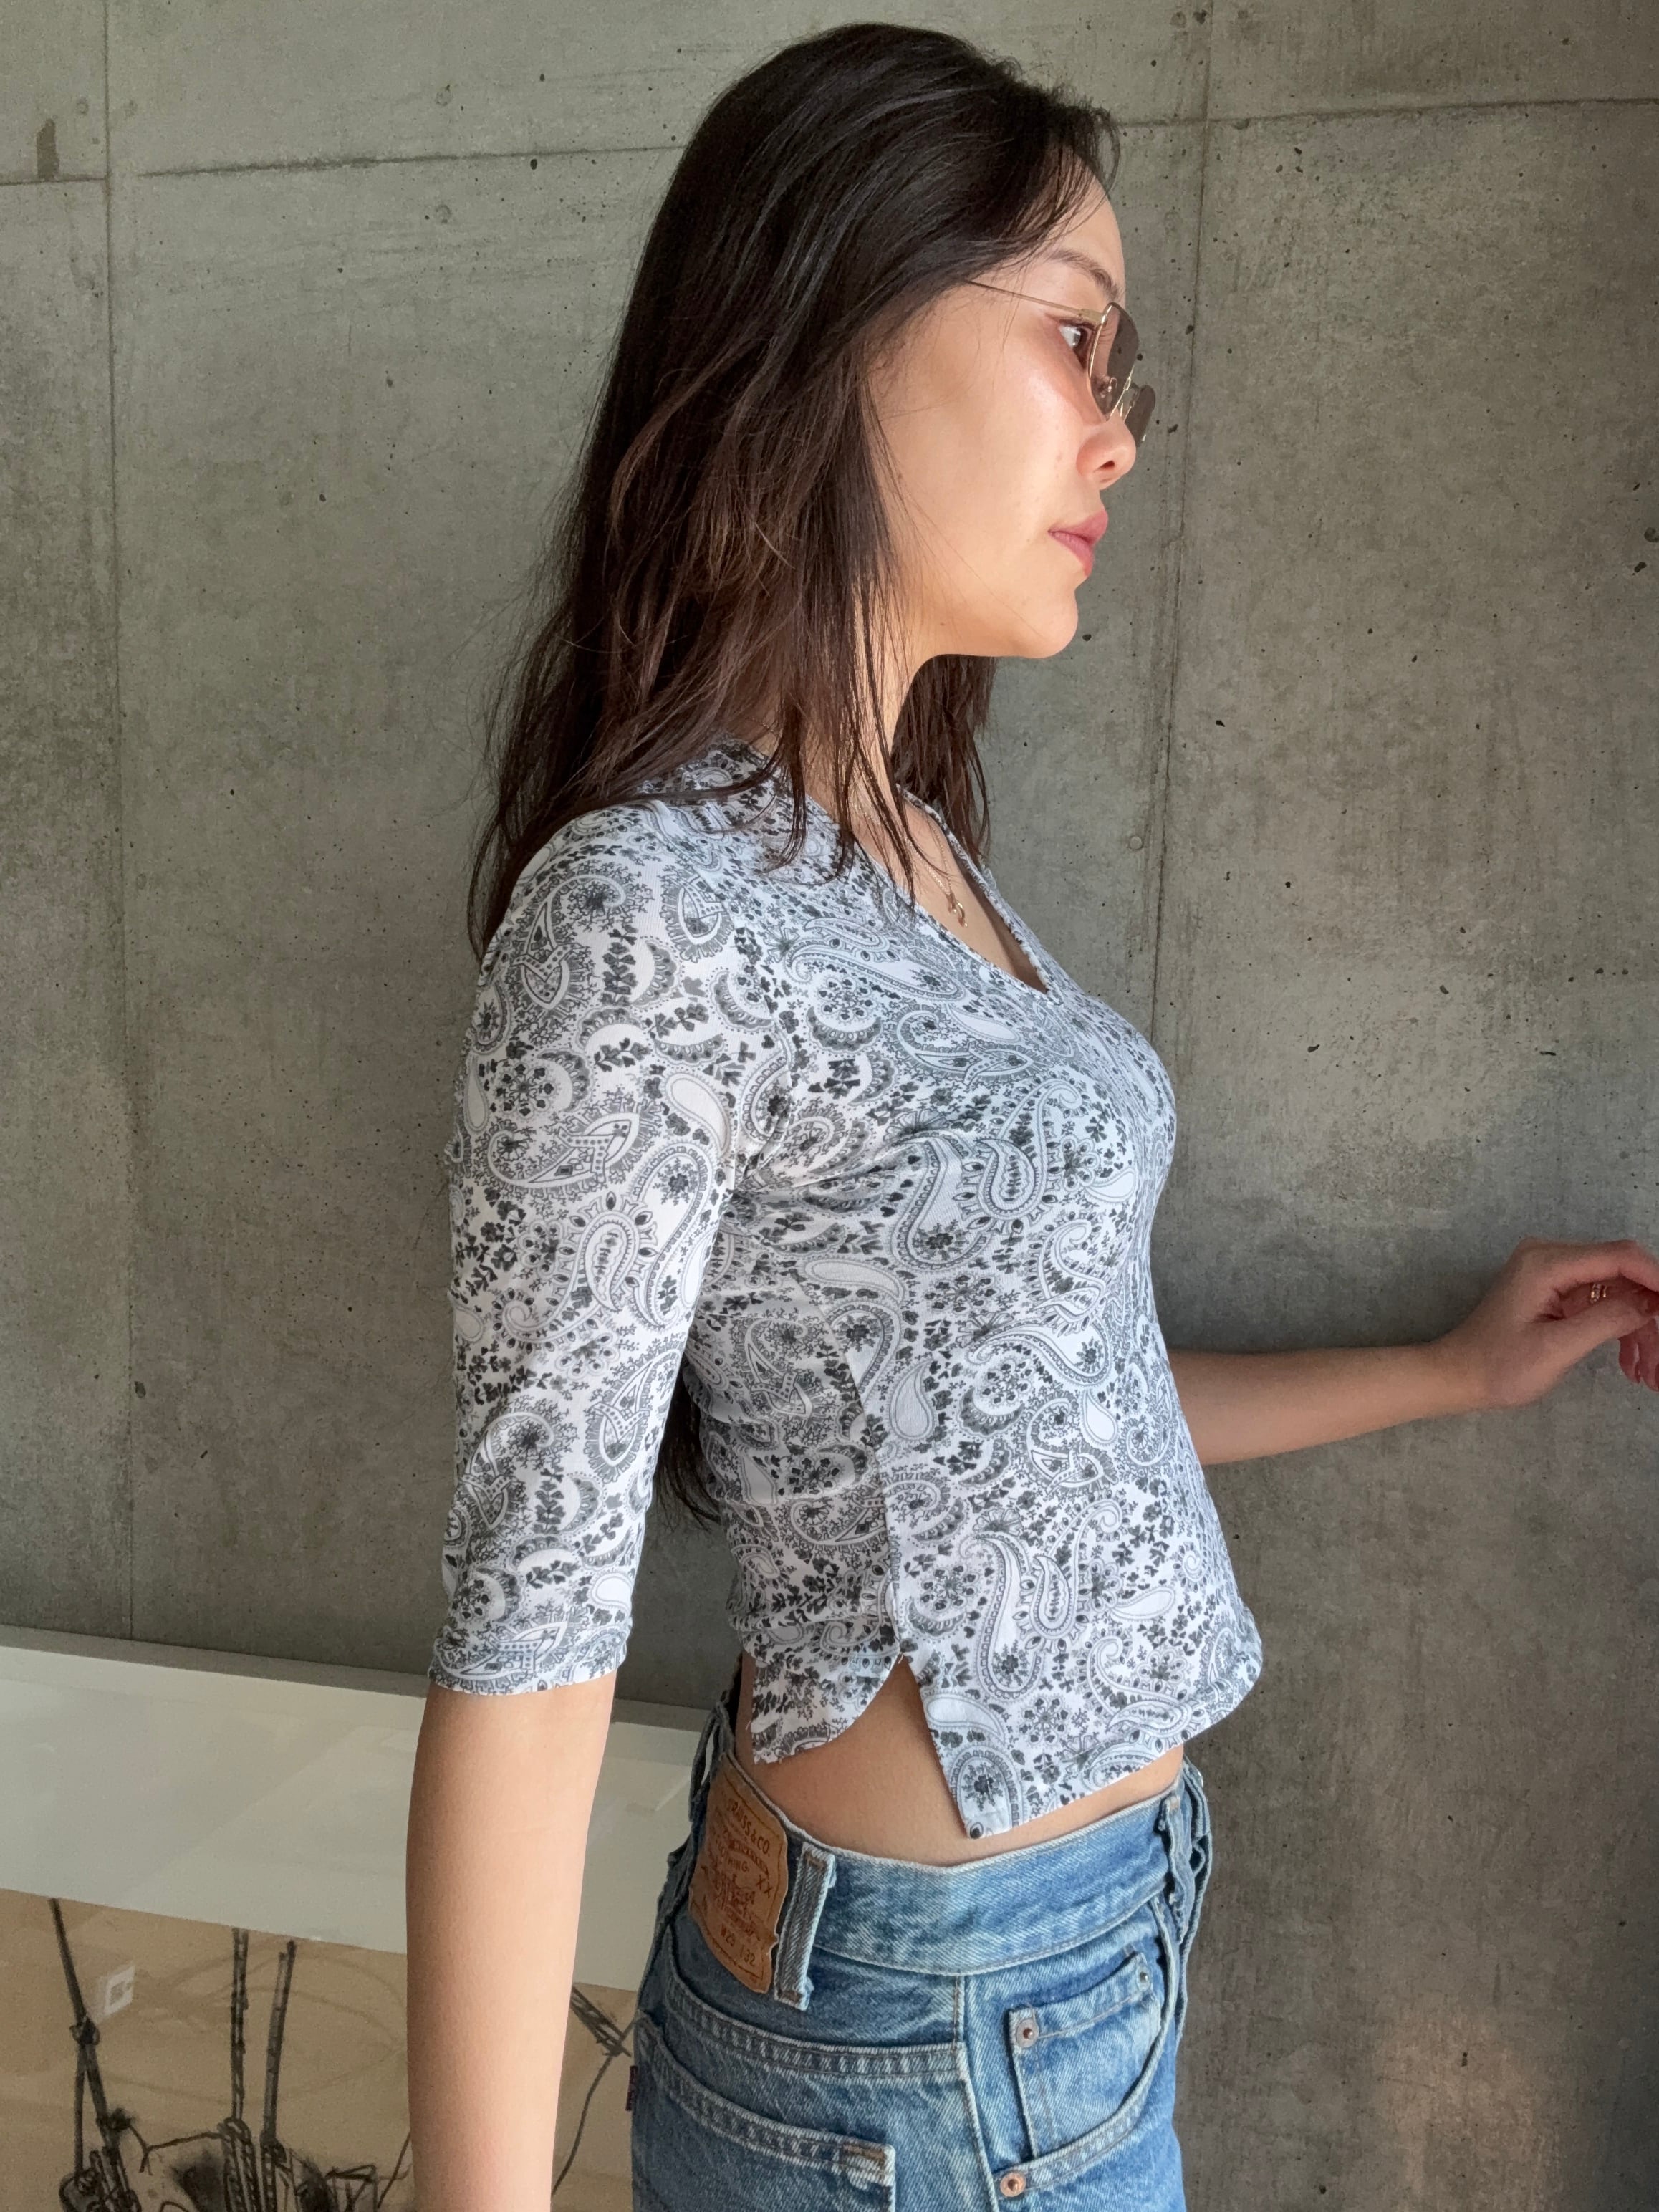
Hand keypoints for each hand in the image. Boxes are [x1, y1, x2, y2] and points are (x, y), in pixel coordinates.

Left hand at [1435, 1236, 1658, 1410]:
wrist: (1459, 1375)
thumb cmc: (1498, 1366)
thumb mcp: (1557, 1348)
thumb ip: (1607, 1319)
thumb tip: (1650, 1301)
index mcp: (1546, 1263)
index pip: (1620, 1256)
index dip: (1657, 1279)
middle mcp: (1552, 1258)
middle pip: (1624, 1276)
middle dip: (1650, 1316)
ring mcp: (1556, 1274)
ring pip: (1620, 1294)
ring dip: (1640, 1332)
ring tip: (1650, 1374)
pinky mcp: (1559, 1292)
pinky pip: (1603, 1303)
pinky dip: (1621, 1331)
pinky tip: (1632, 1365)